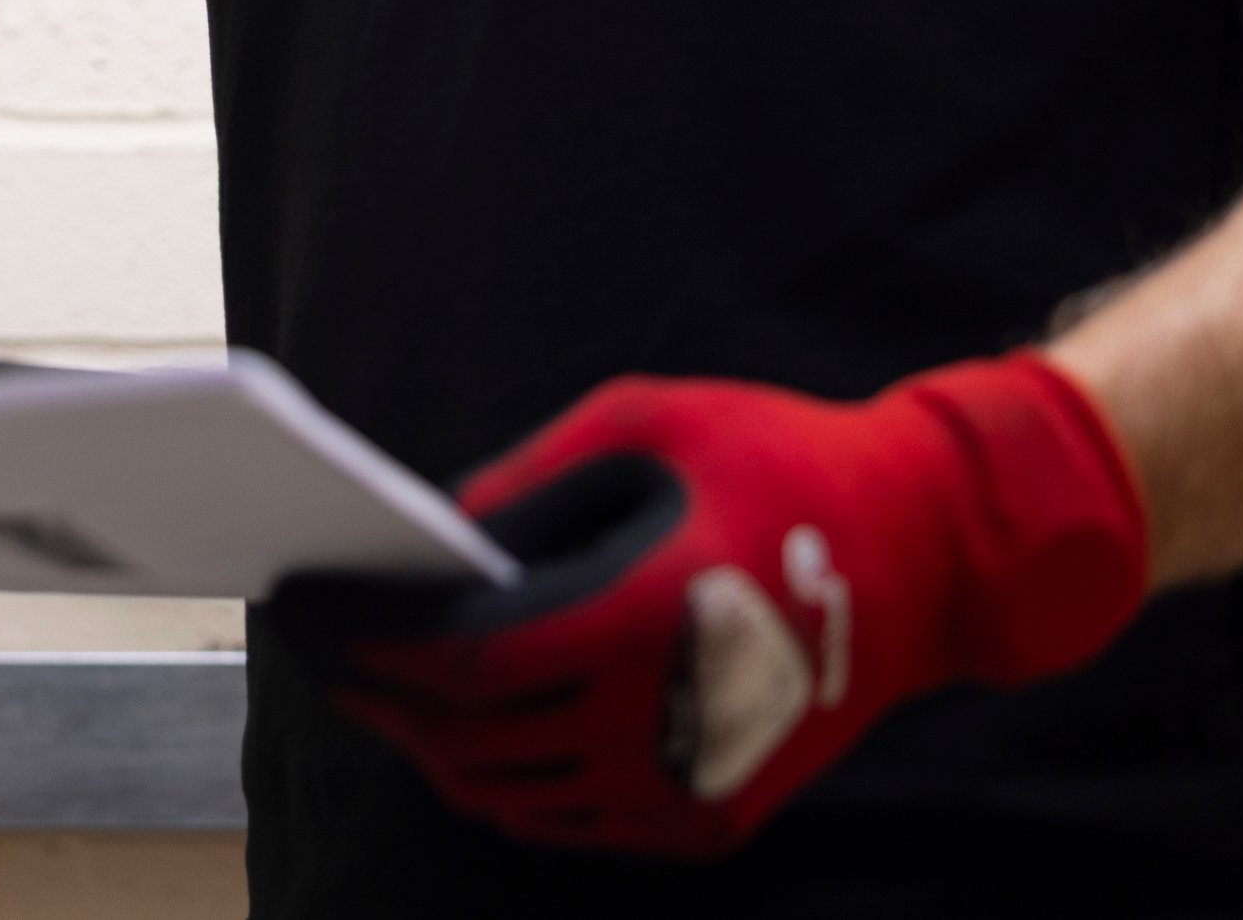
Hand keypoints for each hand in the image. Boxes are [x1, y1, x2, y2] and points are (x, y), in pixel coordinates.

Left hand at [281, 354, 1145, 858]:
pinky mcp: (710, 820)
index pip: (463, 663)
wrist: (933, 551)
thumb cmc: (783, 461)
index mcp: (640, 618)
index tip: (308, 615)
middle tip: (322, 657)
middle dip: (380, 700)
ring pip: (512, 796)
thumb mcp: (646, 422)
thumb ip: (528, 482)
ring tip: (384, 695)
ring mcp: (688, 785)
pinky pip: (571, 821)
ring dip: (434, 751)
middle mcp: (661, 722)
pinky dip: (506, 787)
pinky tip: (470, 738)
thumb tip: (434, 538)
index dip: (373, 646)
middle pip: (469, 742)